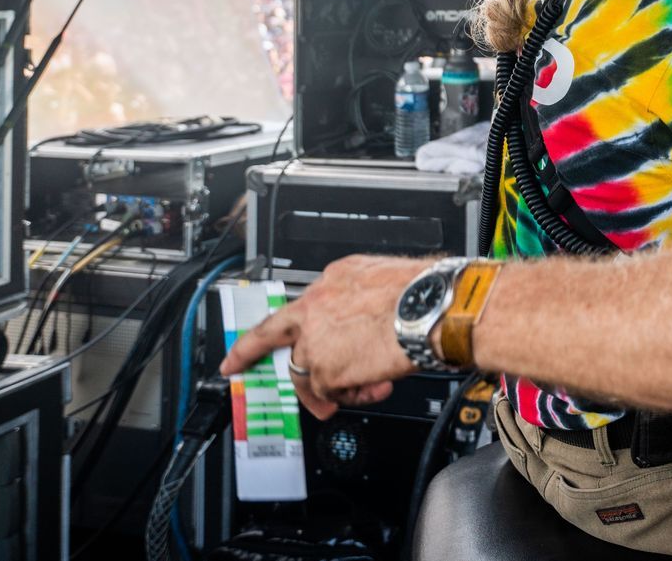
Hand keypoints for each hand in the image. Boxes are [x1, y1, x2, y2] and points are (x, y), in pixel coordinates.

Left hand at [219, 254, 426, 418]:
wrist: (435, 308)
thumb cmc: (426, 292)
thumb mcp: (384, 278)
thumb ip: (359, 297)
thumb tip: (361, 314)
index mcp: (332, 279)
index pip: (290, 308)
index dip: (257, 335)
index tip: (236, 353)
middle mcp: (316, 307)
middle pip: (282, 343)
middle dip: (261, 362)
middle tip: (254, 376)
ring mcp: (316, 340)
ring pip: (311, 373)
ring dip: (339, 386)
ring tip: (369, 386)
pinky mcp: (325, 369)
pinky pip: (330, 392)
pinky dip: (353, 394)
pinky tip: (376, 384)